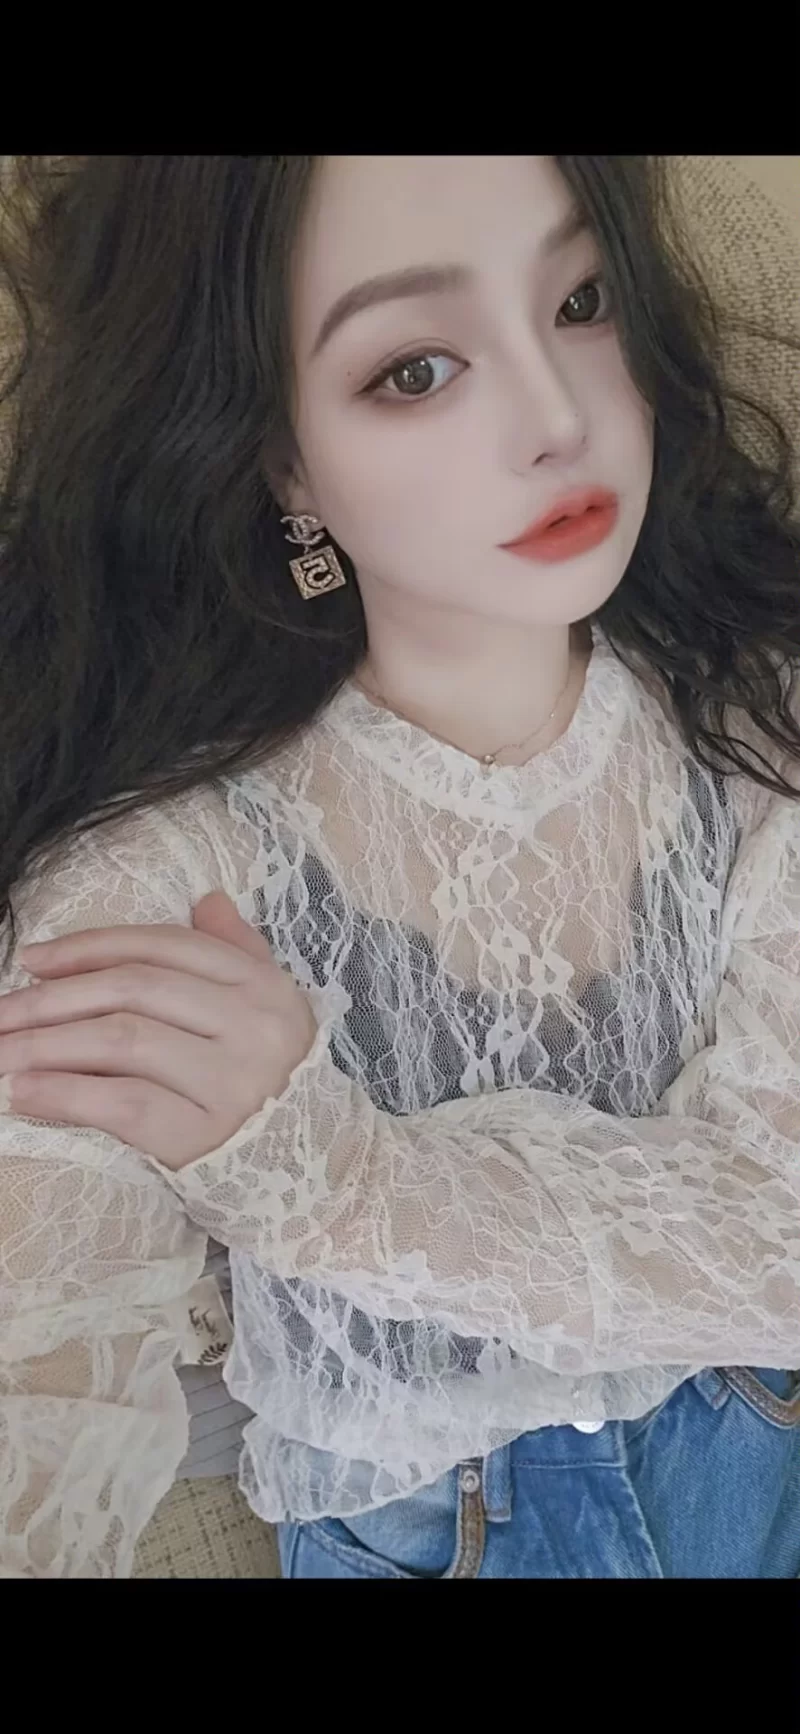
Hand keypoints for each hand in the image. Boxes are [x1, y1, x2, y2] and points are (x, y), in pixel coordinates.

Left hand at [0, 892, 317, 1168]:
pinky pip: (120, 1104)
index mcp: (262, 985)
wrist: (326, 1177)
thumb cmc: (283, 1088)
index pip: (162, 948)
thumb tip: (206, 901)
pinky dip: (64, 1094)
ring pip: (120, 1041)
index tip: (32, 959)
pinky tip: (25, 1091)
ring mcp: (231, 1082)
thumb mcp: (274, 1009)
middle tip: (0, 1011)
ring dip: (45, 1044)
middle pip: (133, 990)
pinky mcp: (205, 1137)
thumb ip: (239, 951)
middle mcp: (251, 1025)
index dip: (91, 947)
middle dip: (53, 997)